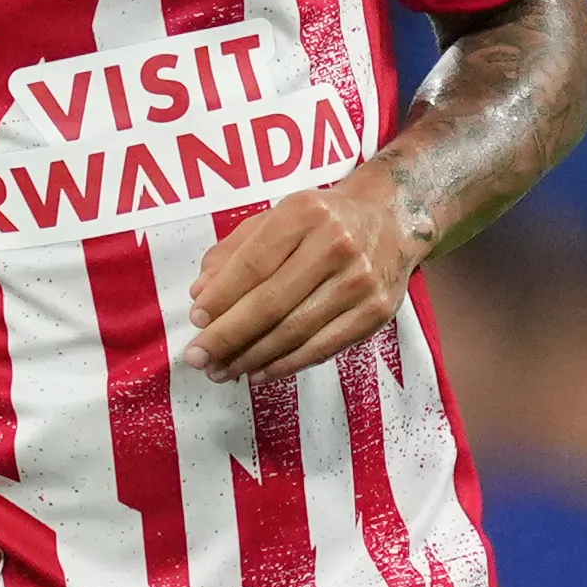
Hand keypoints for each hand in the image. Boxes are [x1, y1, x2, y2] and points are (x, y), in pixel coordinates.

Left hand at [180, 166, 419, 384]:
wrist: (392, 220)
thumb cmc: (323, 221)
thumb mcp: (278, 216)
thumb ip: (235, 251)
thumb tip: (201, 294)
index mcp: (305, 214)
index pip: (253, 264)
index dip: (220, 298)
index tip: (195, 321)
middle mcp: (336, 245)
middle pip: (270, 303)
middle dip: (227, 336)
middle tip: (198, 358)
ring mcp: (359, 282)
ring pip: (294, 332)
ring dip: (251, 358)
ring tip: (222, 370)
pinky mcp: (375, 313)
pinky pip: (322, 348)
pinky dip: (285, 365)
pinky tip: (258, 372)